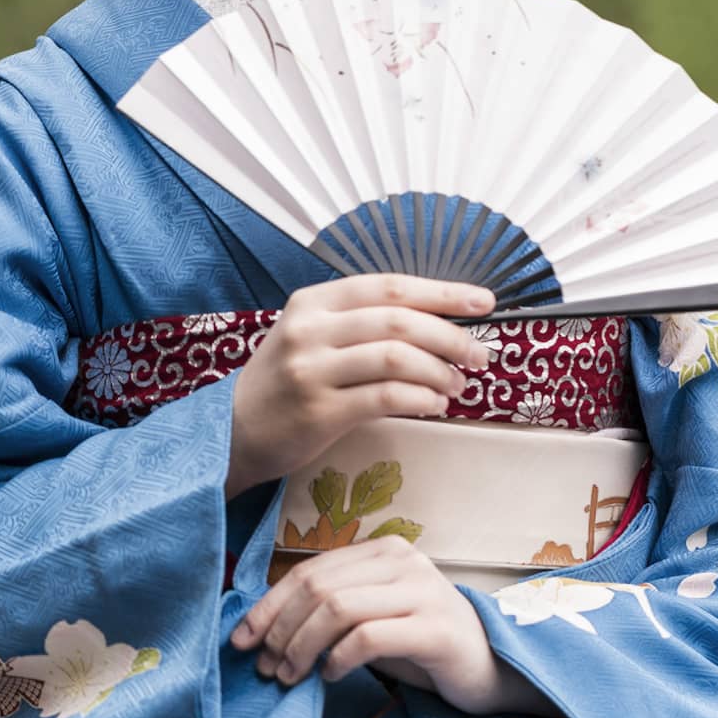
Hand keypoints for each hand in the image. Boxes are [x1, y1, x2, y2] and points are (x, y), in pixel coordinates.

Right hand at [224, 275, 495, 500]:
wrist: (233, 431)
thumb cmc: (286, 381)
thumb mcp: (311, 335)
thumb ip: (363, 322)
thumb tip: (440, 321)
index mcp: (313, 301)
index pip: (390, 286)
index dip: (443, 291)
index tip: (484, 302)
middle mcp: (310, 330)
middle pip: (399, 320)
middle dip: (451, 336)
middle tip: (480, 355)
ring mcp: (312, 370)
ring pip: (397, 358)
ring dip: (439, 372)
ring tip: (458, 385)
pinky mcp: (318, 412)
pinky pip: (385, 398)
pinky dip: (421, 399)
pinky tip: (435, 404)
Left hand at [229, 534, 552, 717]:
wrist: (493, 669)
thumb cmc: (423, 644)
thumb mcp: (374, 617)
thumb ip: (333, 609)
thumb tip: (264, 629)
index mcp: (384, 550)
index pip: (310, 570)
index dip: (269, 606)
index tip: (242, 640)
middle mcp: (404, 561)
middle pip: (318, 587)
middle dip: (279, 629)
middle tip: (264, 667)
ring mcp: (423, 592)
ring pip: (337, 609)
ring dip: (302, 647)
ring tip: (290, 676)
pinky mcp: (435, 629)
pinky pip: (368, 638)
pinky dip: (338, 659)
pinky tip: (330, 677)